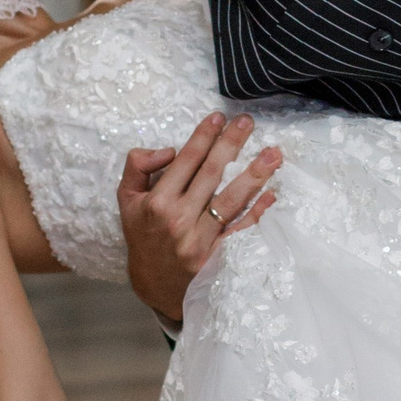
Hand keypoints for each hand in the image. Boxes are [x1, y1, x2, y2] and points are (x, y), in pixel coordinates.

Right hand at [117, 114, 282, 322]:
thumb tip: (169, 150)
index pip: (186, 161)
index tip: (219, 117)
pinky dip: (258, 212)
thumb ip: (138, 166)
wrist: (154, 284)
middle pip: (212, 174)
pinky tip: (272, 194)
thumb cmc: (144, 234)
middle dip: (231, 144)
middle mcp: (179, 219)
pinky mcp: (217, 256)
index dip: (204, 136)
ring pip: (231, 200)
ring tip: (273, 153)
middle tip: (247, 122)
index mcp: (157, 202)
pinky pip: (241, 230)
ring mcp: (200, 239)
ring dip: (255, 174)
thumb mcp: (127, 199)